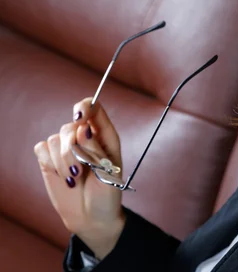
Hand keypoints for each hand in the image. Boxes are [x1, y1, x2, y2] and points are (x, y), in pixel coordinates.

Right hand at [34, 98, 125, 258]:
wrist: (92, 217)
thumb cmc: (107, 194)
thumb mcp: (109, 173)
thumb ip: (96, 150)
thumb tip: (84, 128)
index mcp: (104, 136)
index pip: (93, 108)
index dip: (84, 107)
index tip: (79, 119)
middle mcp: (85, 137)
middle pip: (70, 125)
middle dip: (72, 148)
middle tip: (80, 171)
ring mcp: (66, 148)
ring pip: (55, 138)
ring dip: (63, 161)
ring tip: (75, 178)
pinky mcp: (50, 159)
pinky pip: (41, 148)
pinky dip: (50, 163)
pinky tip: (63, 177)